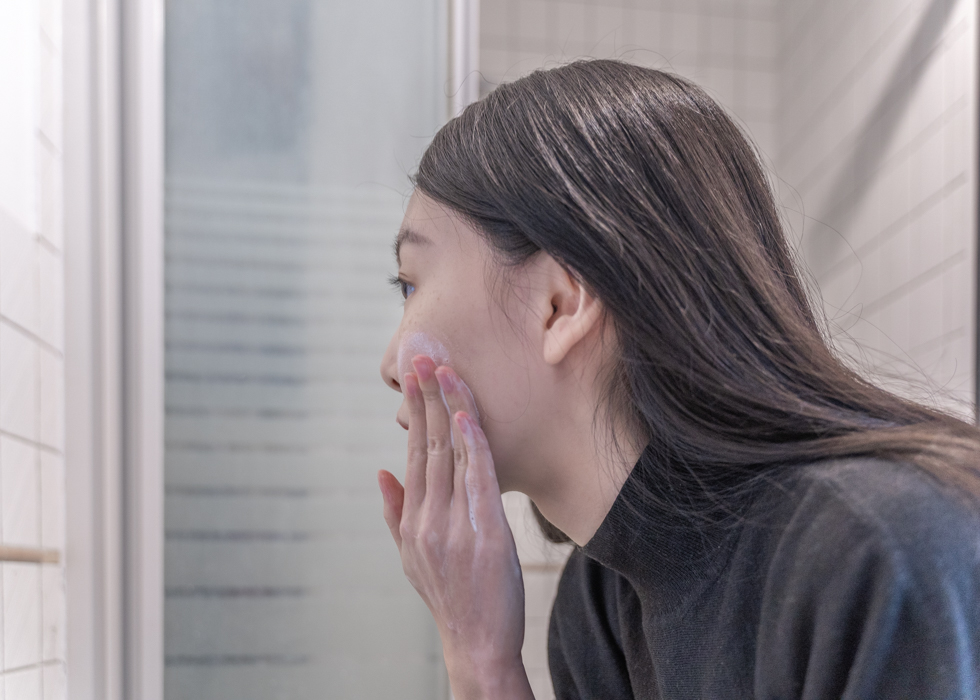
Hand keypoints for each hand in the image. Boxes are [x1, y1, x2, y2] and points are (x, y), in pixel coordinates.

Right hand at [377, 355, 534, 698]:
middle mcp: (427, 517)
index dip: (415, 412)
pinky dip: (475, 444)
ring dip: (450, 407)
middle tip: (424, 355)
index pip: (413, 453)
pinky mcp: (485, 533)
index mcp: (412, 519)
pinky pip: (478, 479)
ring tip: (446, 369)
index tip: (415, 377)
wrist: (476, 643)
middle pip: (428, 445)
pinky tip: (471, 414)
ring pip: (451, 454)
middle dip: (426, 397)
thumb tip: (380, 471)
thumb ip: (394, 512)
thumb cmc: (450, 596)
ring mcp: (454, 525)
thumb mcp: (410, 557)